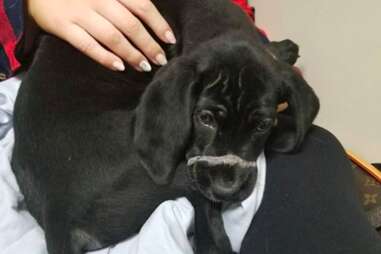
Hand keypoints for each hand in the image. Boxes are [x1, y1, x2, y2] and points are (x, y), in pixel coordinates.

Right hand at [26, 0, 175, 71]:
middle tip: (160, 60)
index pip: (142, 6)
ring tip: (145, 66)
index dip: (158, 23)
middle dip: (149, 44)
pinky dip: (104, 57)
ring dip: (132, 54)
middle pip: (130, 25)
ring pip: (112, 37)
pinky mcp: (64, 26)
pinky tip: (119, 67)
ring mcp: (80, 13)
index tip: (170, 39)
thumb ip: (124, 0)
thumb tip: (147, 17)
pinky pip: (87, 45)